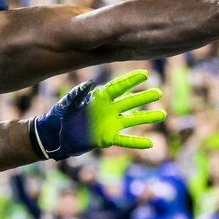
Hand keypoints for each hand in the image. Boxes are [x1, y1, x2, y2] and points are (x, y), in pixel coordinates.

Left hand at [30, 70, 166, 159]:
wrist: (56, 134)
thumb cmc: (62, 114)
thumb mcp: (69, 101)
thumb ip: (79, 92)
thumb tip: (91, 82)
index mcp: (100, 97)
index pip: (119, 86)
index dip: (131, 80)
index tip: (145, 74)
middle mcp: (108, 109)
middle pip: (130, 101)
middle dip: (144, 97)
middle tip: (158, 93)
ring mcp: (110, 123)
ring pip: (132, 119)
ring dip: (146, 118)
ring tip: (162, 114)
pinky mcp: (107, 138)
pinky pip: (125, 140)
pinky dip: (136, 142)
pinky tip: (149, 144)